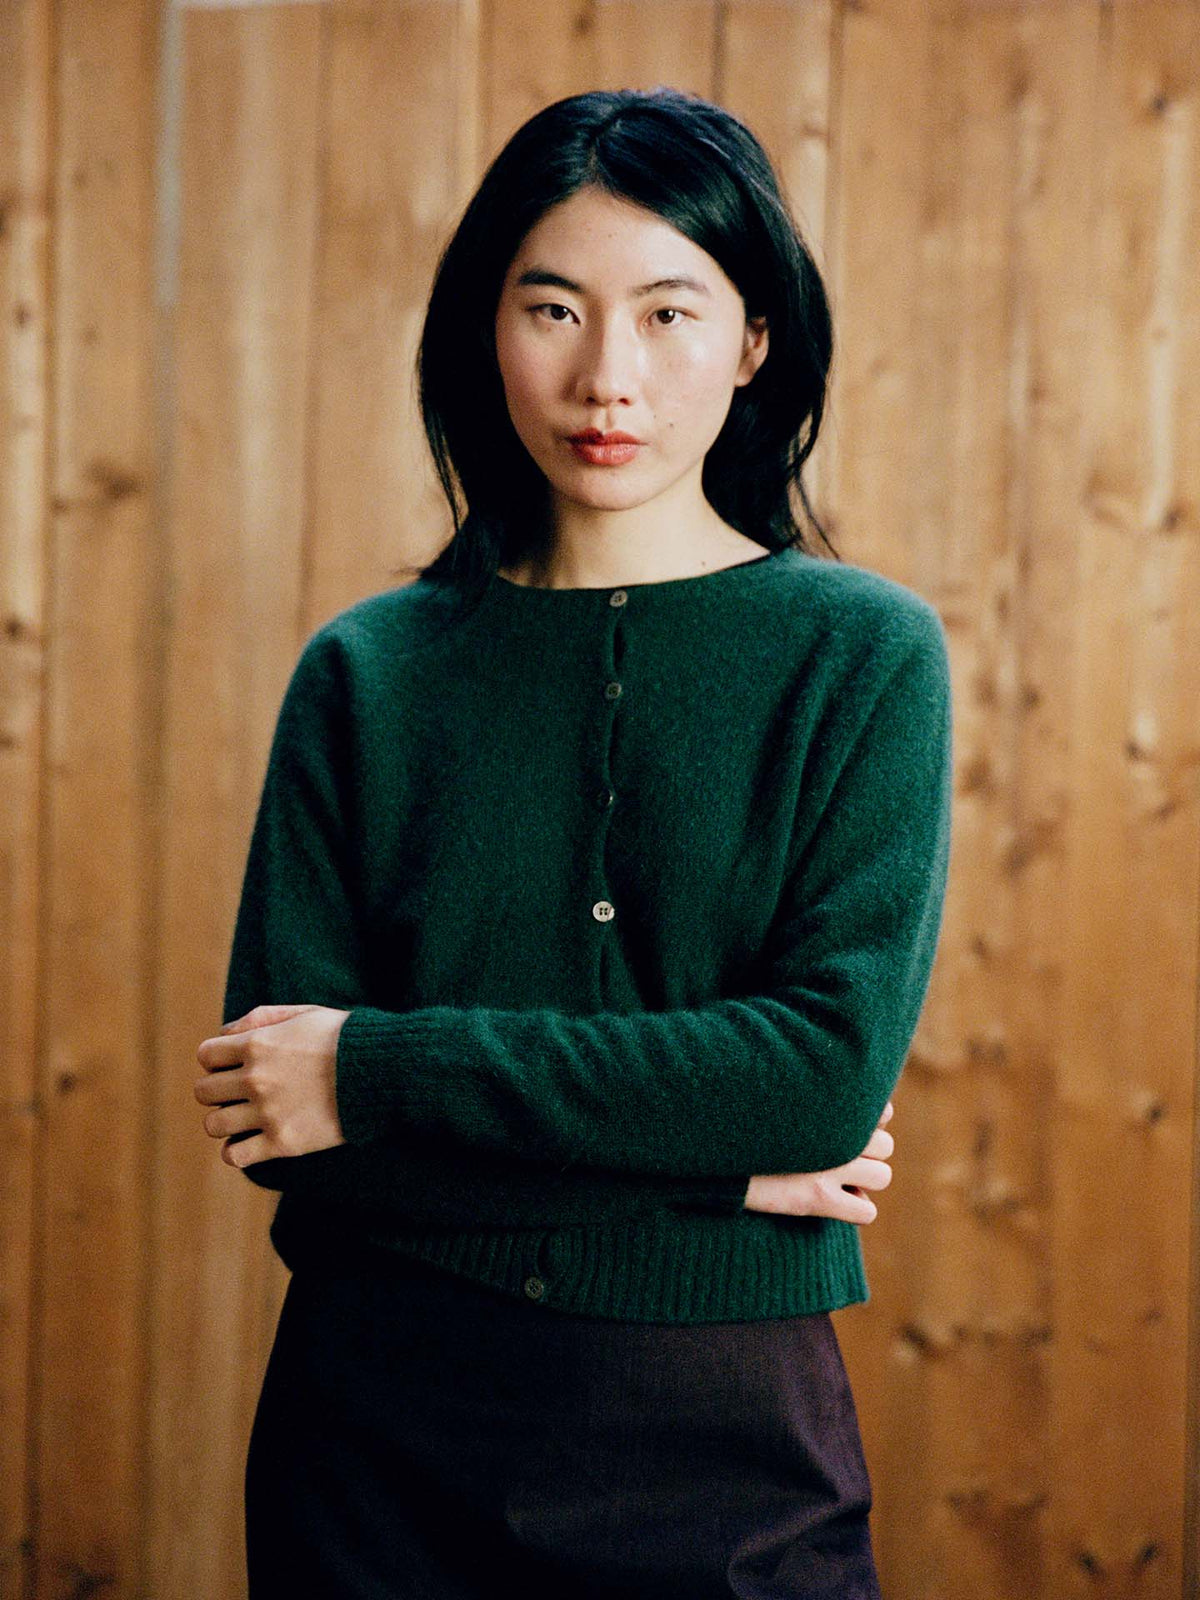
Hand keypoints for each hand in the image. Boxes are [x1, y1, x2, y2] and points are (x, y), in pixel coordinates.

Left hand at [194, 1003, 349, 1167]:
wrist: (381, 1072)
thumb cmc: (344, 1039)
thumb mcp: (304, 1014)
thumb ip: (260, 1017)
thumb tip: (224, 1032)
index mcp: (258, 1044)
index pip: (206, 1055)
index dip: (218, 1060)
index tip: (234, 1065)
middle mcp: (255, 1079)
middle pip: (204, 1092)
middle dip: (219, 1090)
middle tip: (242, 1092)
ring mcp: (267, 1113)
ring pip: (214, 1125)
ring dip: (225, 1121)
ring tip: (245, 1118)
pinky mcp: (282, 1142)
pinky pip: (234, 1155)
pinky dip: (236, 1150)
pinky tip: (250, 1142)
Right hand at [742, 1100, 894, 1222]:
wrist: (715, 1151)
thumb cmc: (748, 1123)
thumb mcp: (786, 1098)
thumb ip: (825, 1100)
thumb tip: (874, 1109)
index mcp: (828, 1101)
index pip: (883, 1111)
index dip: (869, 1123)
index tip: (847, 1130)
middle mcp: (835, 1132)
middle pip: (886, 1145)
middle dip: (867, 1153)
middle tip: (836, 1158)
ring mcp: (829, 1166)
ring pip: (882, 1176)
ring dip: (864, 1180)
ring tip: (835, 1179)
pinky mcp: (818, 1198)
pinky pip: (867, 1211)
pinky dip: (855, 1209)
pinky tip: (832, 1201)